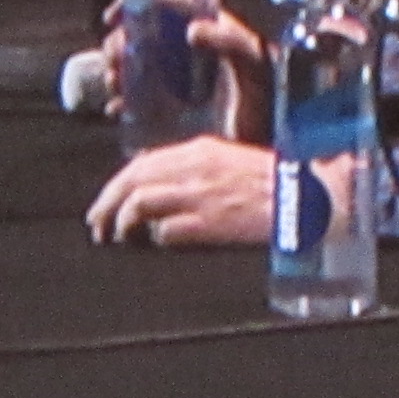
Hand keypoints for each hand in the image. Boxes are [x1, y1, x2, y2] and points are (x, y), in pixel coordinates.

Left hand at [87, 132, 274, 246]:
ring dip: (120, 222)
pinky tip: (148, 247)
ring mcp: (199, 195)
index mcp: (199, 150)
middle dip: (107, 202)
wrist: (302, 198)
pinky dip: (151, 239)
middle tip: (96, 223)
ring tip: (114, 238)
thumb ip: (192, 168)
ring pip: (139, 203)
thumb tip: (155, 183)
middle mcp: (193, 168)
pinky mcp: (207, 223)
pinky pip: (164, 232)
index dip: (117, 184)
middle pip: (132, 181)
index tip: (106, 202)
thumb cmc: (271, 183)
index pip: (142, 163)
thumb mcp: (227, 161)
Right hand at [96, 0, 268, 126]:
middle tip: (114, 58)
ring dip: (117, 71)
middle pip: (142, 34)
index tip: (115, 15)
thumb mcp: (255, 65)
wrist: (269, 146)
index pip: (167, 3)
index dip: (136, 2)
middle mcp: (192, 51)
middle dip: (120, 42)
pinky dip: (123, 101)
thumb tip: (193, 30)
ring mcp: (180, 80)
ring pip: (135, 65)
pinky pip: (138, 99)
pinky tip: (119, 109)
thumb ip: (232, 43)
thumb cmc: (271, 100)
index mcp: (211, 28)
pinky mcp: (172, 109)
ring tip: (115, 83)